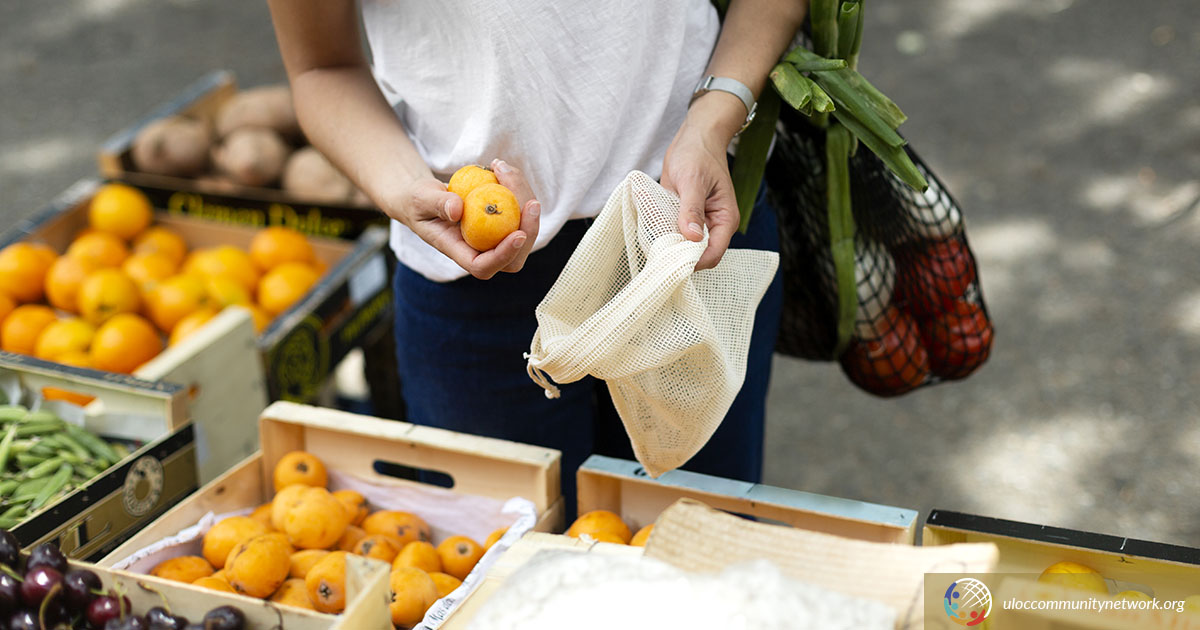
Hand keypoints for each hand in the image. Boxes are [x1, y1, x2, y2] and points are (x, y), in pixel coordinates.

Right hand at [380, 160, 540, 279]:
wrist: (424, 197)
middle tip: (532, 202)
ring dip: (524, 200)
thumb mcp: (420, 198)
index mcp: (458, 252)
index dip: (504, 255)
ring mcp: (494, 239)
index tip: (518, 234)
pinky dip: (518, 189)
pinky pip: (520, 212)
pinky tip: (502, 169)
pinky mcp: (503, 223)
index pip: (483, 266)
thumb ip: (436, 203)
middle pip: (514, 257)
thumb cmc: (417, 201)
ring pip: (523, 232)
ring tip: (502, 169)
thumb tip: (458, 210)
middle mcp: (480, 251)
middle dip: (529, 231)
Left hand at [661, 98, 741, 270]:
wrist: (694, 137)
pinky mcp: (684, 216)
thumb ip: (691, 210)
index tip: (673, 262)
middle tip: (658, 252)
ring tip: (653, 240)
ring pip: (684, 246)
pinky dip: (663, 233)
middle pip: (698, 254)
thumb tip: (692, 237)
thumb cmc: (698, 154)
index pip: (713, 254)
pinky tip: (651, 228)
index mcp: (724, 219)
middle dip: (680, 256)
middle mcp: (713, 225)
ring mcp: (698, 222)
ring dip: (669, 245)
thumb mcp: (692, 181)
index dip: (695, 262)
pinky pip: (673, 233)